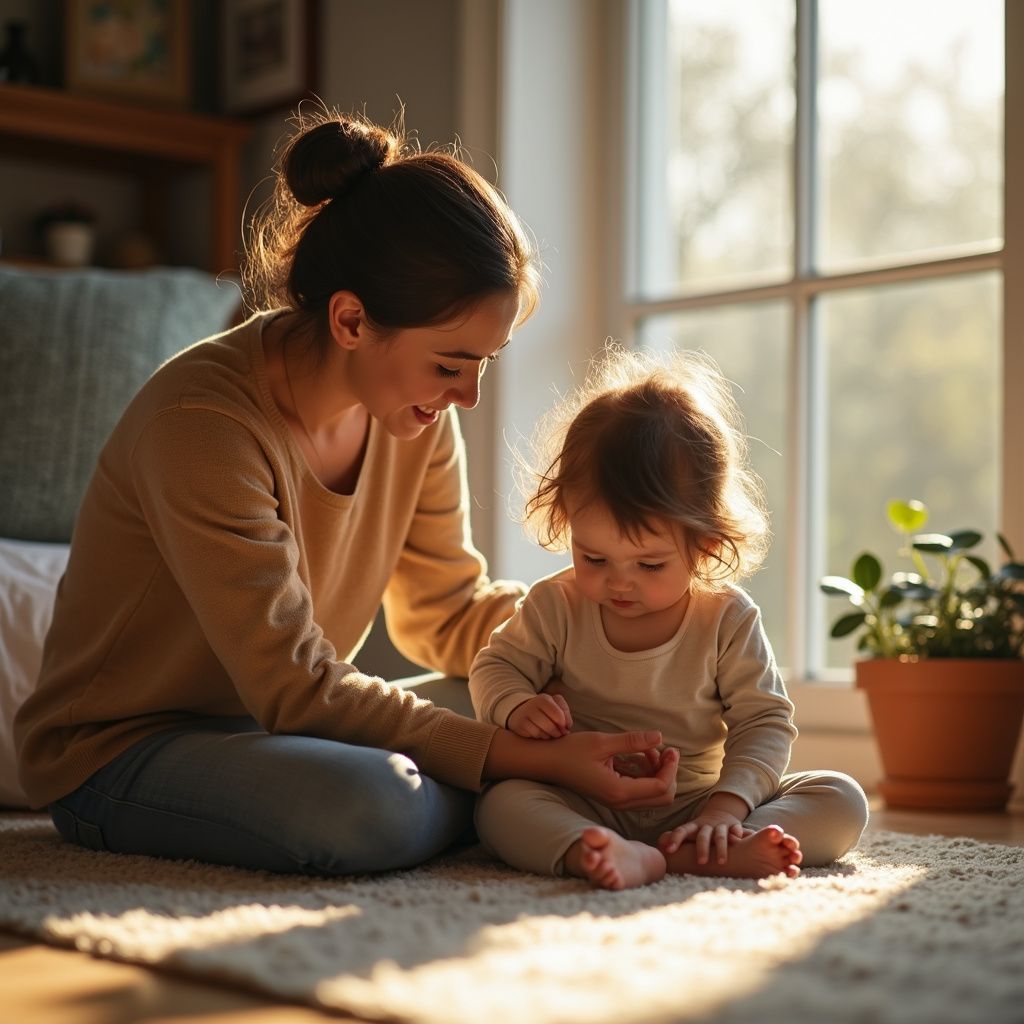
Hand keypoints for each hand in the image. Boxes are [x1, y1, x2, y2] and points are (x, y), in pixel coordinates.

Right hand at [507, 693, 572, 738]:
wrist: (522, 712)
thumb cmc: (544, 710)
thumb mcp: (556, 706)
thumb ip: (565, 713)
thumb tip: (567, 726)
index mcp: (544, 698)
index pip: (557, 714)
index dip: (563, 724)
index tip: (565, 727)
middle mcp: (533, 704)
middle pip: (550, 726)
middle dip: (557, 733)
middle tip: (559, 733)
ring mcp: (525, 715)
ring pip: (542, 732)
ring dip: (549, 736)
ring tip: (549, 733)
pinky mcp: (520, 724)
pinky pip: (534, 735)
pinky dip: (540, 737)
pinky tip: (540, 733)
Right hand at [546, 731, 679, 809]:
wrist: (548, 762)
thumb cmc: (571, 750)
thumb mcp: (602, 742)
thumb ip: (632, 741)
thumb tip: (660, 737)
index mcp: (619, 791)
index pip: (660, 787)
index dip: (671, 768)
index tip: (670, 748)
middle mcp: (620, 802)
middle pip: (662, 797)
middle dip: (668, 773)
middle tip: (665, 750)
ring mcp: (617, 801)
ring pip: (653, 795)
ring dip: (657, 773)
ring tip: (649, 749)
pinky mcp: (614, 796)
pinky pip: (641, 791)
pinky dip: (646, 775)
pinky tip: (639, 756)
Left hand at [657, 792, 749, 864]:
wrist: (721, 814)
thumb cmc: (701, 830)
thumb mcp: (689, 832)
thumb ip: (676, 838)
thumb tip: (659, 845)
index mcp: (693, 827)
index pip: (682, 831)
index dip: (675, 839)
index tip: (668, 850)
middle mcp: (706, 826)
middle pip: (703, 836)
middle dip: (701, 848)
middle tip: (700, 862)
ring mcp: (721, 826)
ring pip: (720, 835)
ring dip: (721, 848)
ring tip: (721, 862)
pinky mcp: (734, 826)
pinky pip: (737, 830)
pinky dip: (737, 835)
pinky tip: (738, 841)